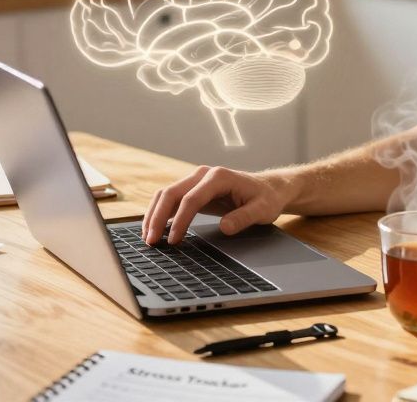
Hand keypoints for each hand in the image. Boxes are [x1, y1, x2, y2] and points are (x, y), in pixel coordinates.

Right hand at [141, 166, 294, 244]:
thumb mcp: (262, 210)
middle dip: (157, 217)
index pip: (191, 199)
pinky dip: (160, 214)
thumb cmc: (266, 198)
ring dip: (154, 215)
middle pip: (171, 193)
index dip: (180, 220)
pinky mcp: (193, 189)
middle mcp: (203, 175)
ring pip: (166, 195)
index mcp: (218, 177)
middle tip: (151, 241)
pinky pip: (171, 200)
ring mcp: (196, 181)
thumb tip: (225, 228)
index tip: (174, 240)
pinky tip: (155, 230)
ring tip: (148, 238)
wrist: (269, 188)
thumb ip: (244, 218)